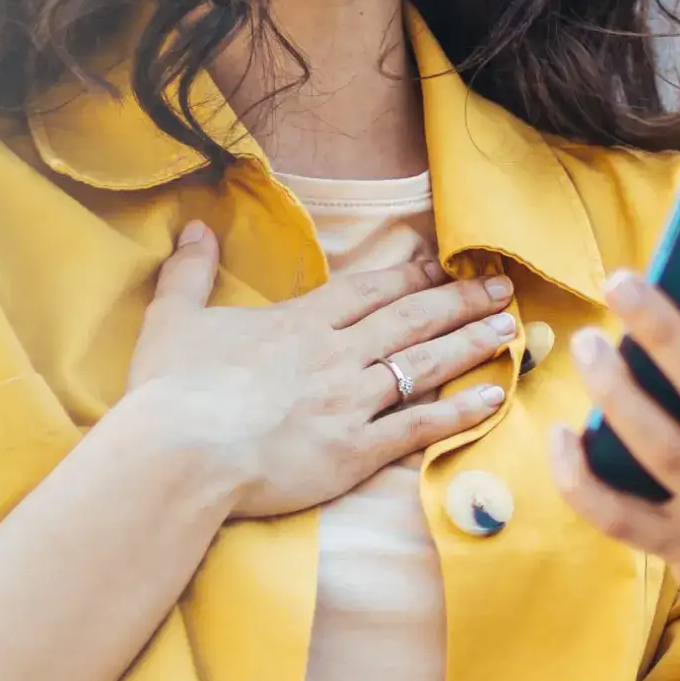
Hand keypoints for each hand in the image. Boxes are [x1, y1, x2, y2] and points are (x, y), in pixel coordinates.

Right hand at [111, 221, 517, 523]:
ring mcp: (349, 403)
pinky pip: (419, 427)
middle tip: (501, 290)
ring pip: (424, 365)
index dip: (411, 275)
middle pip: (410, 319)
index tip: (444, 266)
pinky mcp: (354, 452)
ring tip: (509, 330)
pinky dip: (459, 413)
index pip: (369, 290)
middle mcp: (335, 355)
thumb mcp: (172, 319)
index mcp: (298, 322)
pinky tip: (493, 400)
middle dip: (459, 301)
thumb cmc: (170, 390)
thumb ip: (189, 272)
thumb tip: (194, 227)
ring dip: (470, 345)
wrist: (180, 453)